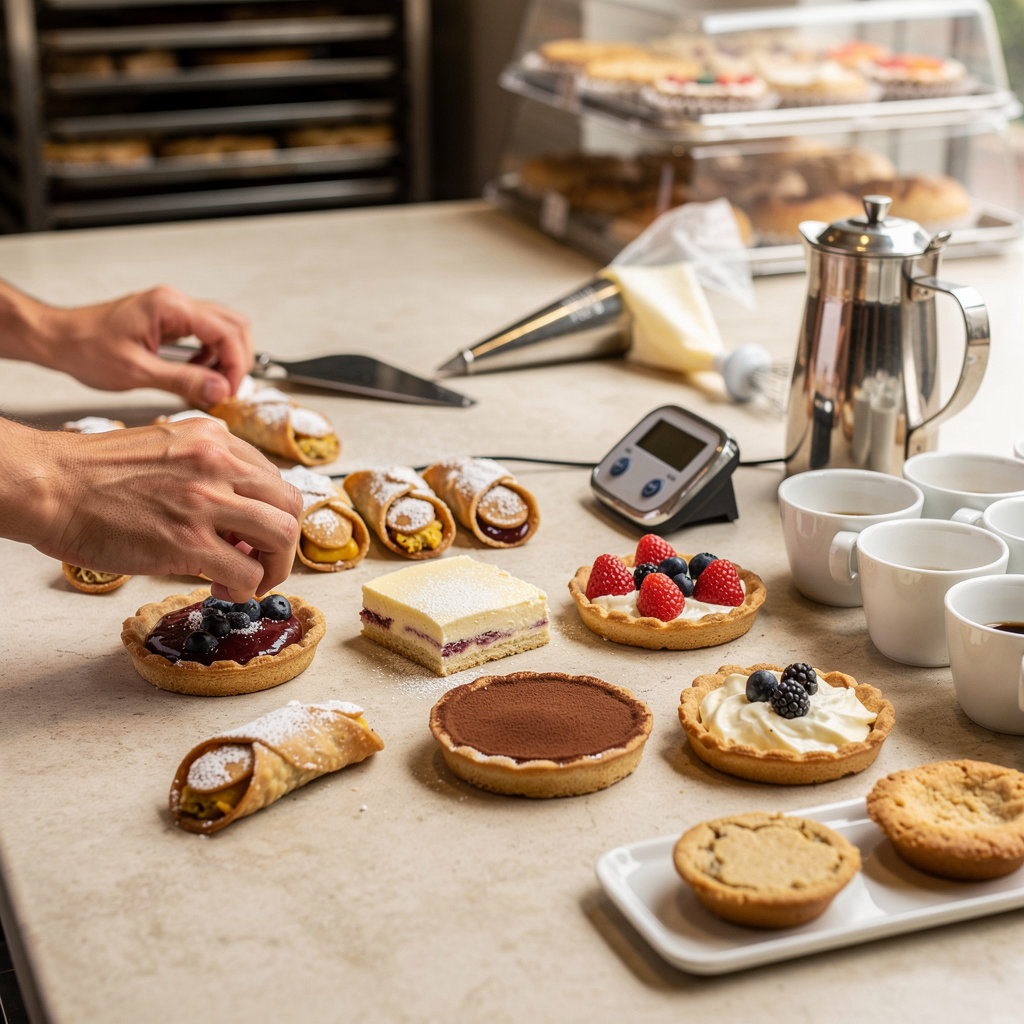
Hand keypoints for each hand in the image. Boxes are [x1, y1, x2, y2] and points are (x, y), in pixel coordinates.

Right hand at [8, 418, 300, 600]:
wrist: (48, 484)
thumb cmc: (91, 473)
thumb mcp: (164, 447)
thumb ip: (205, 468)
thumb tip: (234, 511)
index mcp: (214, 437)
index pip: (273, 478)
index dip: (270, 512)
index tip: (253, 534)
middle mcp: (218, 462)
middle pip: (290, 504)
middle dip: (285, 540)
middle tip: (263, 561)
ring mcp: (206, 501)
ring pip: (282, 536)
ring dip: (275, 567)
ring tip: (250, 581)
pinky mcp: (188, 542)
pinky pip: (245, 572)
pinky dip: (245, 590)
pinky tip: (222, 591)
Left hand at [38, 284, 252, 407]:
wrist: (57, 339)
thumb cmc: (85, 349)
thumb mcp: (136, 371)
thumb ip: (183, 380)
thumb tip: (220, 390)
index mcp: (170, 307)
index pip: (227, 332)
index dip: (236, 366)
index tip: (229, 392)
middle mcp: (176, 302)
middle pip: (234, 326)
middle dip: (237, 360)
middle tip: (225, 389)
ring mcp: (173, 309)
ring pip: (224, 328)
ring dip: (225, 358)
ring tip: (210, 383)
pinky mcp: (169, 320)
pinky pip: (205, 334)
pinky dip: (210, 355)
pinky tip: (195, 372)